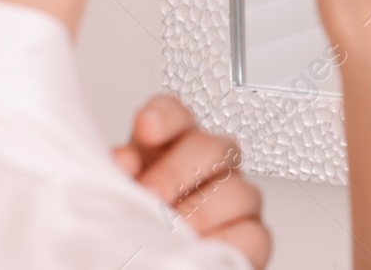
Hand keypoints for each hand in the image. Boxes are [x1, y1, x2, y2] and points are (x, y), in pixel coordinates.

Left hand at [112, 95, 269, 268]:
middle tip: (150, 195)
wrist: (143, 261)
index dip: (166, 116)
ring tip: (170, 233)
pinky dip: (227, 243)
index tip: (148, 127)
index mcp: (168, 152)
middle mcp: (206, 169)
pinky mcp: (250, 237)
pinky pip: (254, 235)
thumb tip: (122, 161)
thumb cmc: (130, 231)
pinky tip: (199, 248)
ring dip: (201, 214)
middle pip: (212, 147)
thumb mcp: (116, 201)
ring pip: (239, 191)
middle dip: (178, 172)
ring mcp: (233, 201)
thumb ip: (117, 179)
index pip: (175, 116)